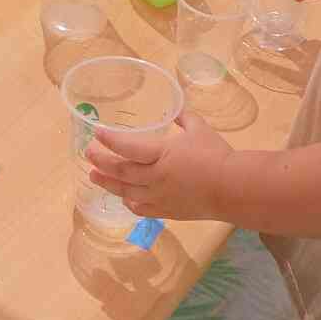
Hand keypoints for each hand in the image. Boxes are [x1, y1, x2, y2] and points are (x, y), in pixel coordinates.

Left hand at [86, 111, 235, 221]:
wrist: (232, 189)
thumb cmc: (216, 155)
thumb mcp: (200, 129)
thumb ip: (185, 118)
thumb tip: (177, 108)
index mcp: (161, 154)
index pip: (127, 147)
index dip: (110, 140)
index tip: (97, 133)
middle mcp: (154, 177)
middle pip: (121, 171)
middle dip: (102, 162)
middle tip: (88, 155)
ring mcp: (158, 196)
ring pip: (126, 191)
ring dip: (108, 183)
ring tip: (94, 177)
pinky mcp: (166, 211)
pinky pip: (141, 208)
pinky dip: (129, 202)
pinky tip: (124, 198)